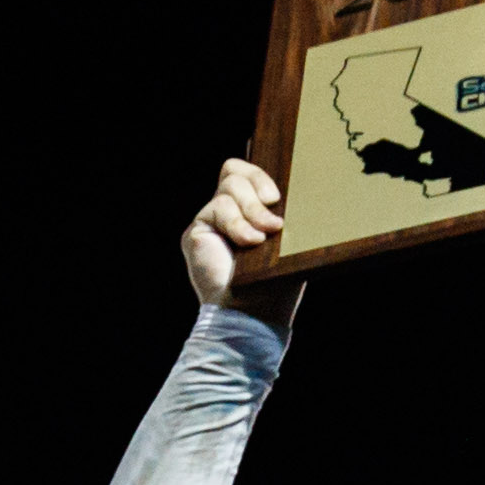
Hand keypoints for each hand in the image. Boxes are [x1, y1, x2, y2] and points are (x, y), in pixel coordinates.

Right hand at [183, 159, 304, 331]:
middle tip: (274, 211)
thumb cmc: (276, 283)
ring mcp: (211, 220)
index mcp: (249, 210)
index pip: (246, 171)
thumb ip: (280, 211)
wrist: (254, 314)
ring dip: (252, 210)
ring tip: (264, 236)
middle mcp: (227, 212)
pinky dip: (237, 224)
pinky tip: (249, 243)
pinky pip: (218, 208)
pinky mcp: (197, 231)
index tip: (277, 193)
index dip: (259, 171)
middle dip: (259, 185)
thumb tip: (286, 189)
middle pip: (235, 171)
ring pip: (229, 187)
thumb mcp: (287, 240)